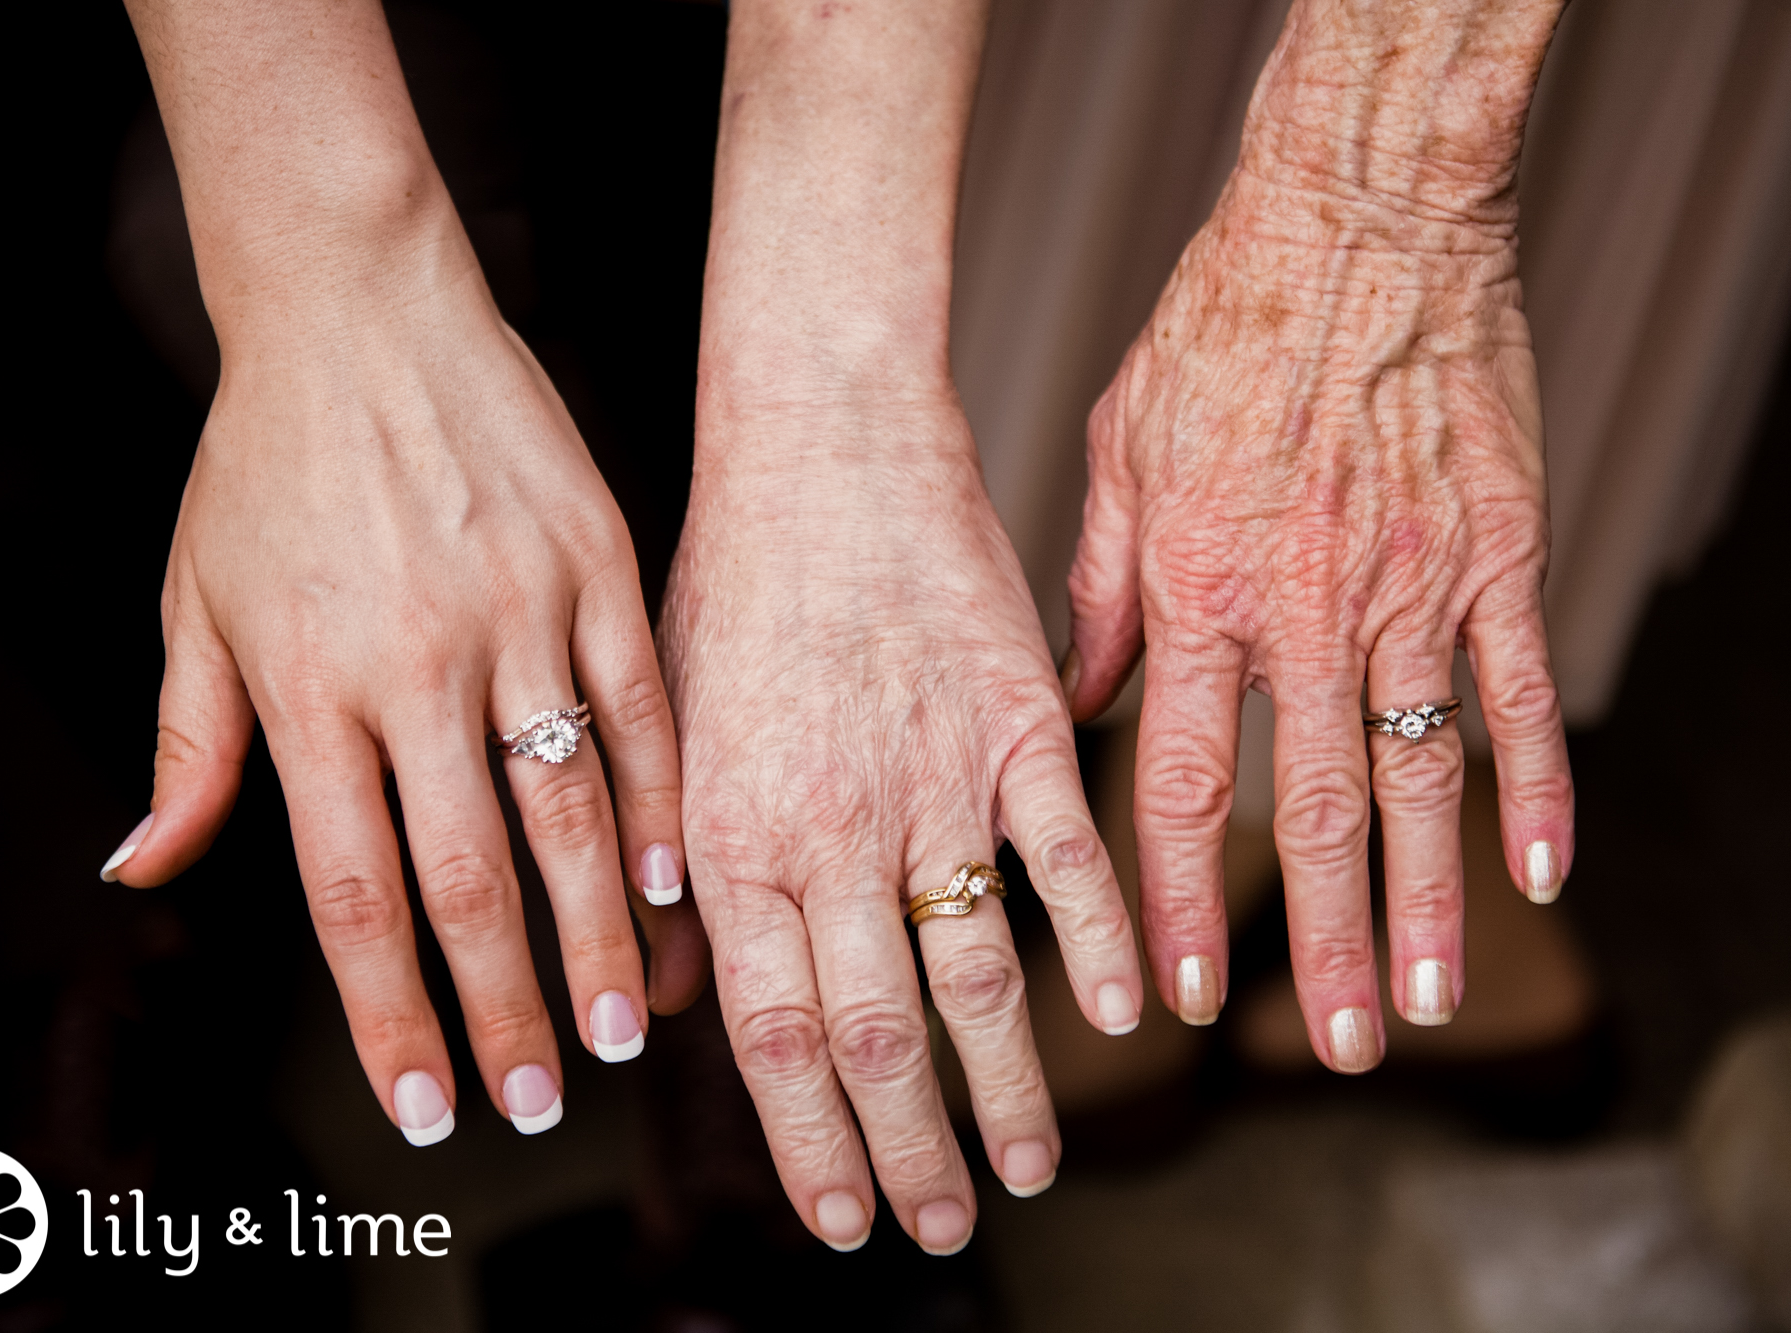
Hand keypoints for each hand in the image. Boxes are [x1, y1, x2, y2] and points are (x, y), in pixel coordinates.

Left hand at [104, 0, 705, 1143]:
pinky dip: (667, 798)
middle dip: (510, 1010)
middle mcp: (414, 664)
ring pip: (573, 808)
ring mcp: (516, 612)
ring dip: (605, 934)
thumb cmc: (266, 462)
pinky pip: (642, 704)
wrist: (359, 305)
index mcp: (307, 689)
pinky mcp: (594, 562)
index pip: (354, 895)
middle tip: (543, 1100)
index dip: (393, 1016)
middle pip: (472, 878)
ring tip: (631, 1027)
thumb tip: (145, 876)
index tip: (430, 1104)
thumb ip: (187, 752)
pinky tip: (680, 879)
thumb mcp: (195, 603)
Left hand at [664, 396, 1141, 1251]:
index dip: (809, 1142)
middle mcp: (831, 828)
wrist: (821, 442)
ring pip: (974, 974)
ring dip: (1005, 1088)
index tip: (840, 1217)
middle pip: (874, 1034)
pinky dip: (1098, 944)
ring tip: (1025, 1170)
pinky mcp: (1014, 724)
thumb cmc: (734, 578)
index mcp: (732, 836)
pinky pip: (1064, 859)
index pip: (772, 1033)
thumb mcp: (668, 726)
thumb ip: (672, 872)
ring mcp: (931, 779)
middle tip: (935, 1227)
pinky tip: (1122, 1015)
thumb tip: (671, 998)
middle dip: (905, 1152)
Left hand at [1065, 0, 1573, 1070]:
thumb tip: (1079, 704)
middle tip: (1328, 1049)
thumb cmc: (1221, 331)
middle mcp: (1304, 610)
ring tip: (1424, 1002)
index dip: (1176, 905)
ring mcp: (1411, 586)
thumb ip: (1099, 594)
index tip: (1179, 997)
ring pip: (1418, 777)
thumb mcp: (1117, 453)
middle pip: (1310, 815)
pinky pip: (1516, 692)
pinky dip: (1535, 787)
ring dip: (1424, 902)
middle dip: (1316, 945)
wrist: (1356, 222)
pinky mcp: (1497, 551)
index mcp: (1199, 593)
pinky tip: (1540, 872)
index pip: (1176, 788)